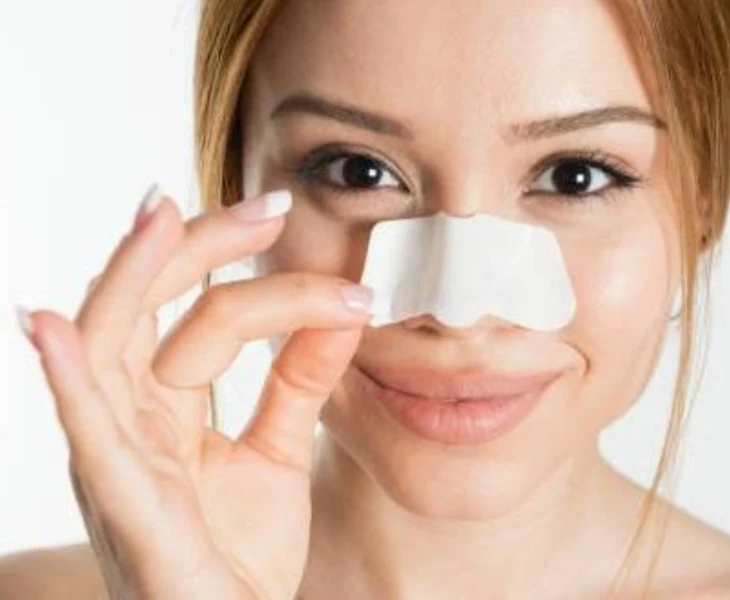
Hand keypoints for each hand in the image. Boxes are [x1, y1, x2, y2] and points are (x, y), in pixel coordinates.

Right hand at [19, 187, 373, 598]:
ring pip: (106, 347)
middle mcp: (128, 424)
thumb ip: (300, 383)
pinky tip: (49, 325)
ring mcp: (117, 459)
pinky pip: (86, 434)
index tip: (307, 239)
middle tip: (268, 206)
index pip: (201, 317)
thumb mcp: (279, 454)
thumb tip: (343, 310)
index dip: (252, 273)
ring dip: (131, 276)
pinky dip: (65, 378)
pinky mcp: (124, 504)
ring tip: (162, 213)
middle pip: (143, 309)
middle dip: (197, 248)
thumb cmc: (241, 556)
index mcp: (160, 411)